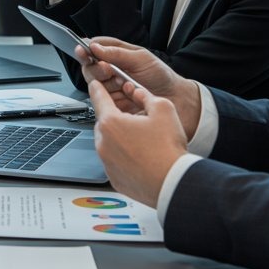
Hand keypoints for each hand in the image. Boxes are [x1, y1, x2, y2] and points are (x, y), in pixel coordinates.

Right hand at [79, 38, 201, 136]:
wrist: (177, 100)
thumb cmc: (161, 76)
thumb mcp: (141, 58)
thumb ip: (117, 53)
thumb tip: (95, 47)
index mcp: (116, 55)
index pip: (95, 49)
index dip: (86, 49)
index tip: (83, 50)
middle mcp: (111, 71)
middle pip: (90, 67)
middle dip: (95, 67)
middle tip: (106, 68)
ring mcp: (112, 88)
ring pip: (94, 84)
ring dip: (106, 82)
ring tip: (121, 82)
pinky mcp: (114, 104)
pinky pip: (102, 101)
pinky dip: (111, 96)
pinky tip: (125, 93)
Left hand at [89, 79, 187, 206]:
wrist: (173, 183)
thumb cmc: (168, 150)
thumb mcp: (163, 109)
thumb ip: (146, 96)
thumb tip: (138, 93)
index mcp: (111, 123)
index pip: (99, 98)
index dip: (98, 88)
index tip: (95, 84)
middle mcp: (103, 143)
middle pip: (105, 122)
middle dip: (117, 118)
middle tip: (137, 122)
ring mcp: (106, 162)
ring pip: (109, 143)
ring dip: (121, 139)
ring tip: (144, 143)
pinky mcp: (113, 177)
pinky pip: (114, 161)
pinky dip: (124, 157)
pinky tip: (142, 158)